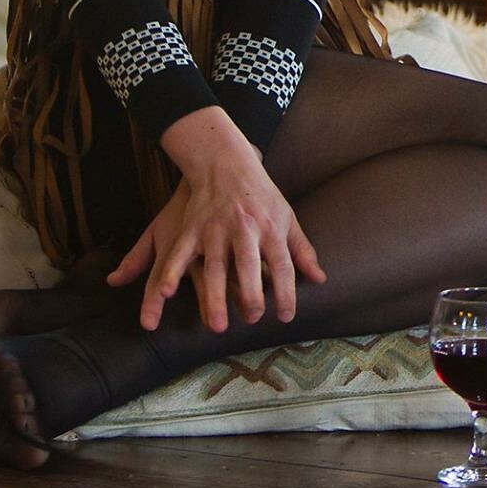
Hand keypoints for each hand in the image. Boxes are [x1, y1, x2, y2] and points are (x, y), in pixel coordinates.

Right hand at [105, 108, 324, 332]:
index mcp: (270, 228)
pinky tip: (166, 293)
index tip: (284, 316)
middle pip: (249, 265)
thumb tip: (320, 279)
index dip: (286, 292)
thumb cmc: (261, 194)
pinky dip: (173, 272)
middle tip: (251, 319)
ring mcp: (215, 228)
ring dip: (215, 296)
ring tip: (217, 326)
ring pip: (216, 266)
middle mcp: (244, 229)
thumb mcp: (286, 217)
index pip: (282, 264)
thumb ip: (301, 250)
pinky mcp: (193, 227)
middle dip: (250, 296)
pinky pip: (181, 253)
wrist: (226, 162)